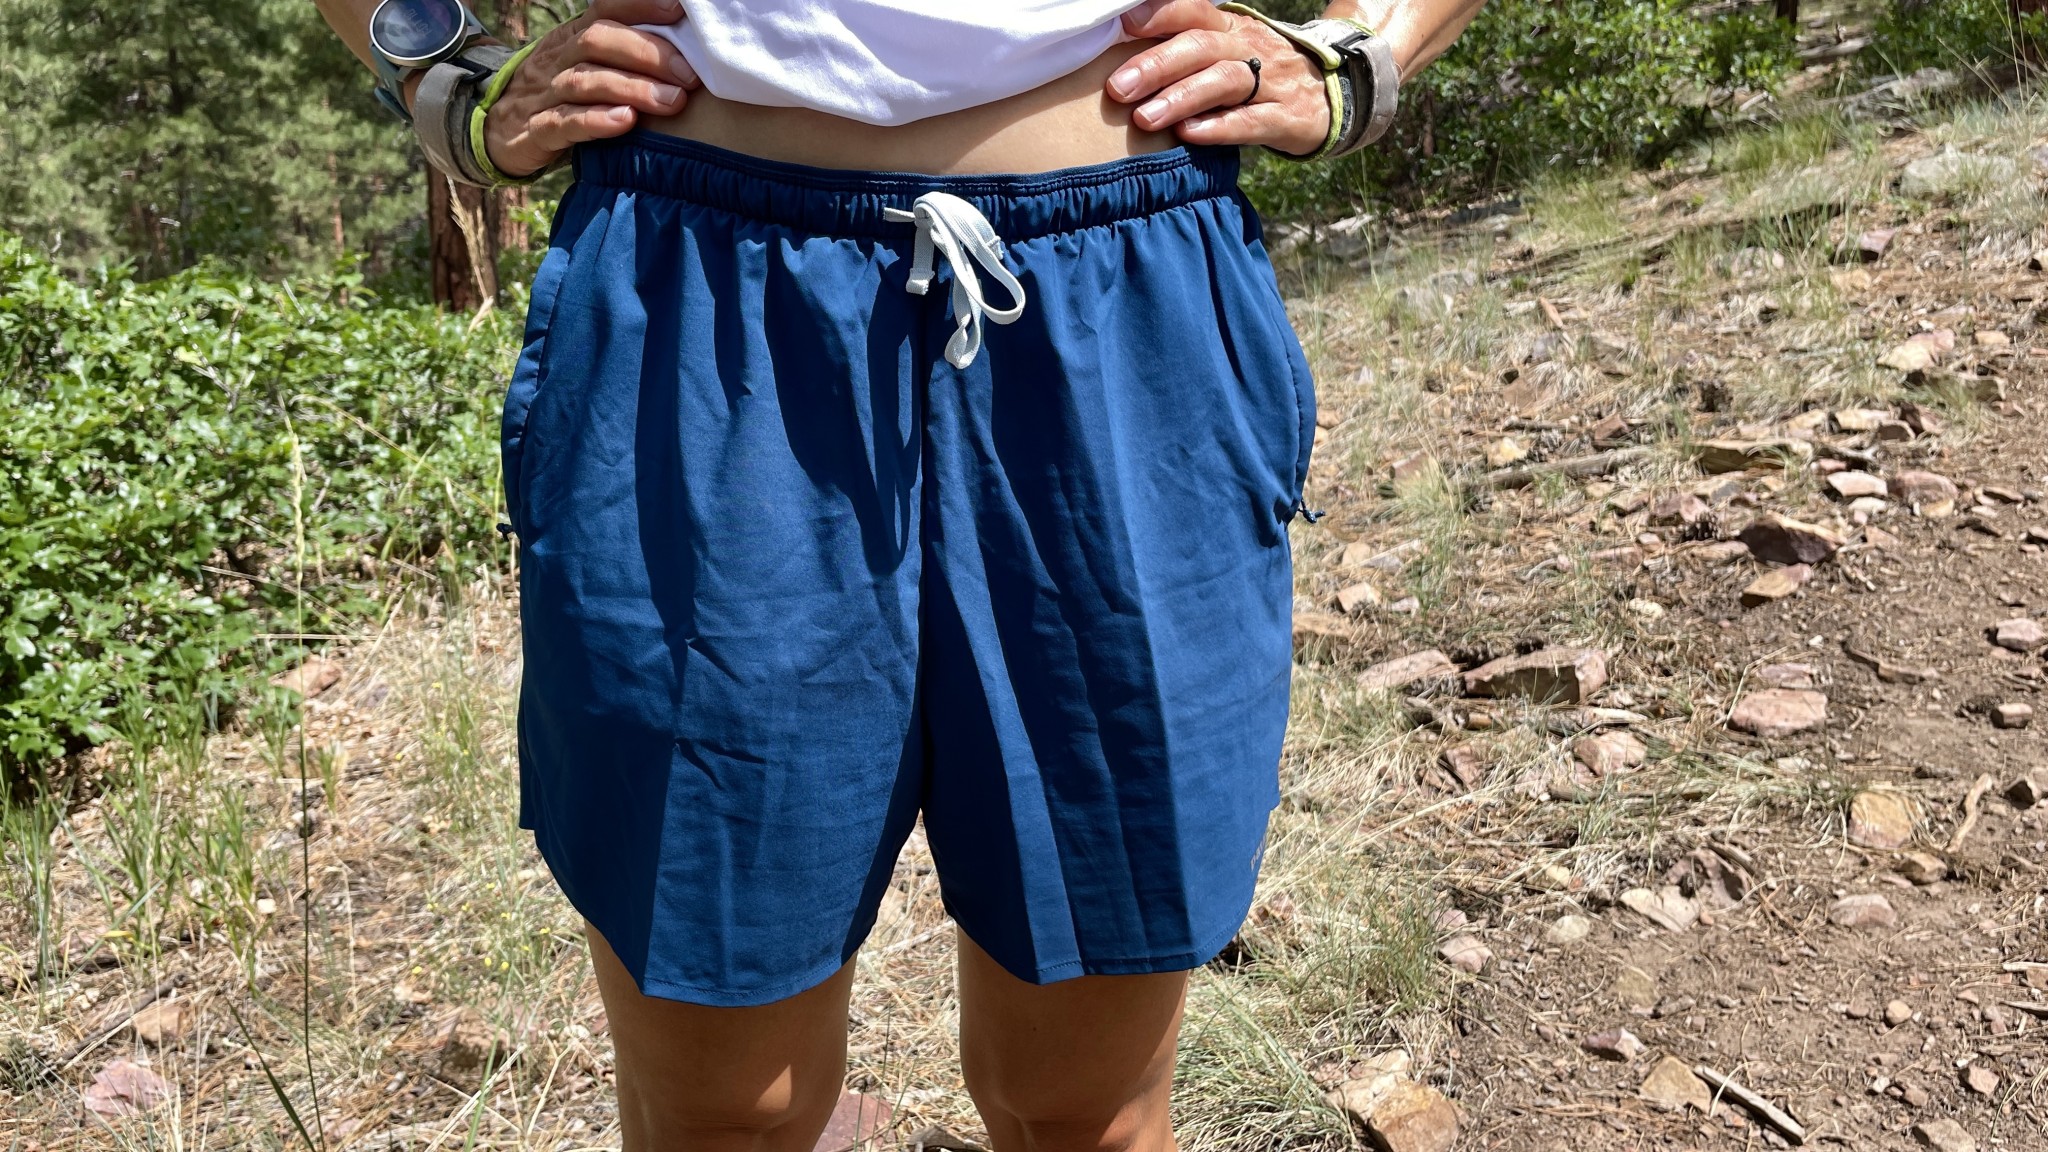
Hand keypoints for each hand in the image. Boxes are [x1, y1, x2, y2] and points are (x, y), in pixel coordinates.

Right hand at [481, 0, 698, 178]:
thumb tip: (687, 51)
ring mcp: (544, 94)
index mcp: (572, 38)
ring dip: (633, 88)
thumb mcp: (587, 68)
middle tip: (689, 76)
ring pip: (586, 81)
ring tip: (672, 101)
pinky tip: (626, 122)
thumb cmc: (561, 98)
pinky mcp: (535, 132)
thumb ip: (625, 56)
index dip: (640, 5)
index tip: (680, 10)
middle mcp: (558, 59)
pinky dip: (596, 121)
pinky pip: (564, 123)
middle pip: (598, 40)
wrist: (497, 133)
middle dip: (649, 53)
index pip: (604, 9)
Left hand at [1106, 0, 1330, 155]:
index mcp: (1230, 28)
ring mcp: (1272, 82)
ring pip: (1224, 81)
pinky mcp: (1287, 118)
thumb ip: (1185, 48)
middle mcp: (1249, 47)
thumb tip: (1121, 50)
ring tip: (1144, 118)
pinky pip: (1251, 121)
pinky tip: (1189, 134)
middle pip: (1201, 47)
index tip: (1122, 24)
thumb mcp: (1229, 50)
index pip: (1192, 12)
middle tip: (1118, 88)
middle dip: (1156, 65)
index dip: (1159, 15)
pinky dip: (1217, 128)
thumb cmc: (1260, 74)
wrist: (1334, 96)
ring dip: (1181, 98)